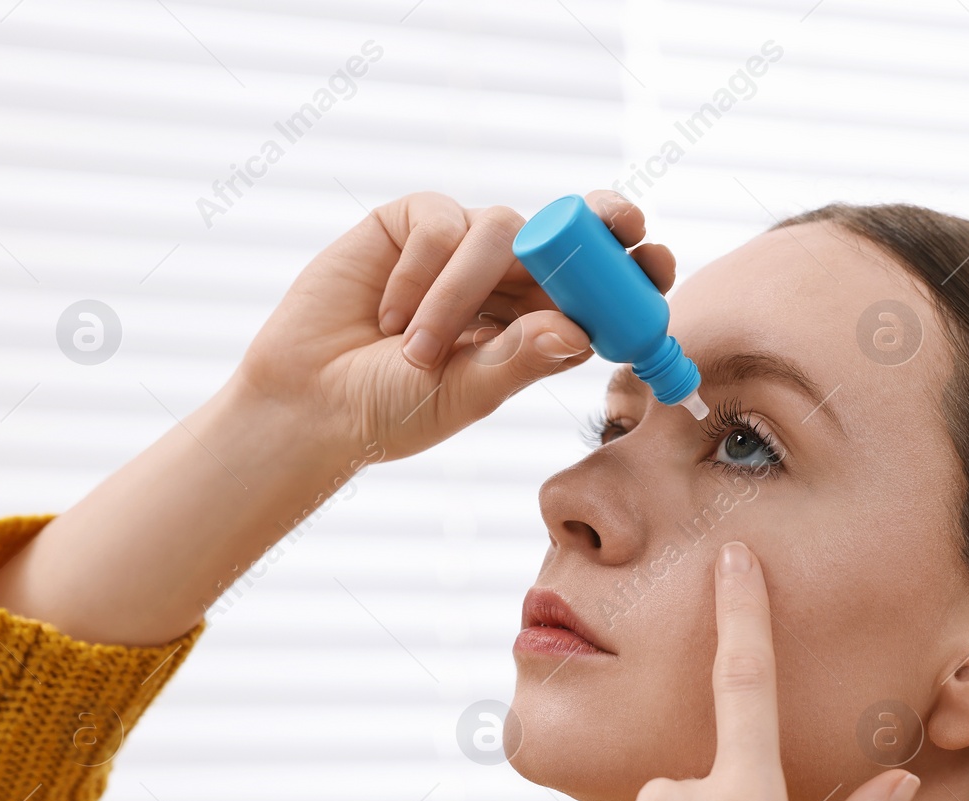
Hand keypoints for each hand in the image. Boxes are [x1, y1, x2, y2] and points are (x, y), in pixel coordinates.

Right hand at [233, 189, 674, 460]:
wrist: (309, 404)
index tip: (658, 264)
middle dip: (602, 221)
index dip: (632, 269)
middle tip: (623, 222)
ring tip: (416, 351)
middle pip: (571, 233)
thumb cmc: (392, 411)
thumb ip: (519, 360)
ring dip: (462, 293)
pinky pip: (440, 223)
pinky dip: (419, 273)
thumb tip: (578, 331)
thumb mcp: (466, 394)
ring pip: (500, 229)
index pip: (600, 286)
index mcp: (540, 323)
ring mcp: (462, 248)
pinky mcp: (411, 224)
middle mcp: (510, 280)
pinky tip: (386, 315)